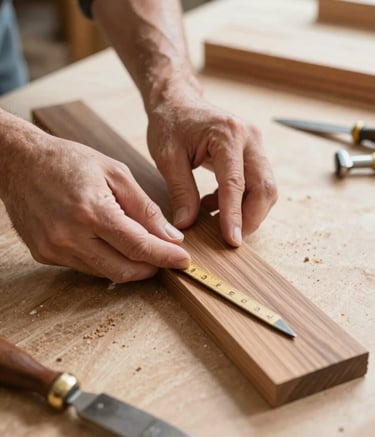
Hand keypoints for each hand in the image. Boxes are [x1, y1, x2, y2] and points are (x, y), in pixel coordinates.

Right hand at [1, 124, 189, 281]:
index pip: (138, 246)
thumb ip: (145, 208)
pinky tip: (111, 244)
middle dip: (151, 268)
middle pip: (124, 270)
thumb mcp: (116, 173)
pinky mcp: (45, 255)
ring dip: (129, 265)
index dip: (165, 256)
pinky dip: (106, 260)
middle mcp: (70, 236)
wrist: (21, 162)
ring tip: (141, 246)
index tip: (184, 260)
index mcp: (91, 211)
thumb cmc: (70, 161)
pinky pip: (86, 267)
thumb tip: (170, 236)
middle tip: (165, 256)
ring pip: (106, 273)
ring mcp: (54, 249)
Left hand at [147, 86, 277, 246]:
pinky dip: (242, 201)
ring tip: (217, 219)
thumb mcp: (167, 157)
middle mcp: (249, 138)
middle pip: (264, 187)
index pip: (235, 183)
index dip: (235, 215)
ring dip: (248, 211)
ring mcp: (255, 144)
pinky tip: (215, 204)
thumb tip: (187, 224)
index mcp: (227, 135)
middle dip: (251, 218)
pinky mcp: (254, 152)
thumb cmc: (170, 124)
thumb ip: (180, 191)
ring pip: (266, 187)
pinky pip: (257, 183)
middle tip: (231, 239)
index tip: (232, 240)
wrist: (179, 102)